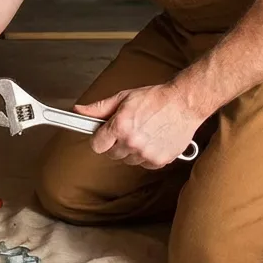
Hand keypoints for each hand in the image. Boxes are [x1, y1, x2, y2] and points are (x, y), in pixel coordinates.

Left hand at [73, 84, 204, 168]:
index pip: (96, 145)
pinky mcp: (159, 161)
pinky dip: (145, 155)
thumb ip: (99, 108)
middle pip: (111, 154)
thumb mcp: (123, 98)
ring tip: (143, 132)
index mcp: (120, 126)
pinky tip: (153, 139)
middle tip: (128, 129)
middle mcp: (132, 142)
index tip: (104, 134)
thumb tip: (78, 111)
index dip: (99, 138)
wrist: (183, 103)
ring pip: (127, 160)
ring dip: (131, 150)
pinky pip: (143, 164)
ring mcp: (146, 153)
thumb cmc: (154, 98)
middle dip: (115, 143)